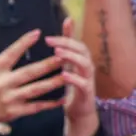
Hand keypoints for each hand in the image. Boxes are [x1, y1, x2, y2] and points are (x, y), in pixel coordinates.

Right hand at [0, 29, 64, 129]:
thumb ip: (8, 63)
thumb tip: (28, 48)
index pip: (10, 54)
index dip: (23, 43)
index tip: (38, 33)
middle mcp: (2, 84)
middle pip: (28, 72)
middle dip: (48, 64)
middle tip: (63, 56)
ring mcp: (9, 99)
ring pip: (36, 89)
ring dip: (53, 82)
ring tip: (67, 75)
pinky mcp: (14, 112)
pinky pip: (36, 107)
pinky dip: (50, 103)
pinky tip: (62, 98)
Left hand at [47, 17, 100, 135]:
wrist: (79, 112)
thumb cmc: (69, 87)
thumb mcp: (64, 68)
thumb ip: (60, 54)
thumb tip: (48, 36)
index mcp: (78, 60)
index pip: (76, 42)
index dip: (70, 32)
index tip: (61, 23)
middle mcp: (85, 67)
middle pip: (82, 50)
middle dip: (67, 43)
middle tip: (50, 40)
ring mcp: (88, 79)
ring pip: (85, 64)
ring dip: (71, 58)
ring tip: (58, 54)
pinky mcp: (86, 93)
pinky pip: (83, 84)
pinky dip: (74, 79)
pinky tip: (64, 75)